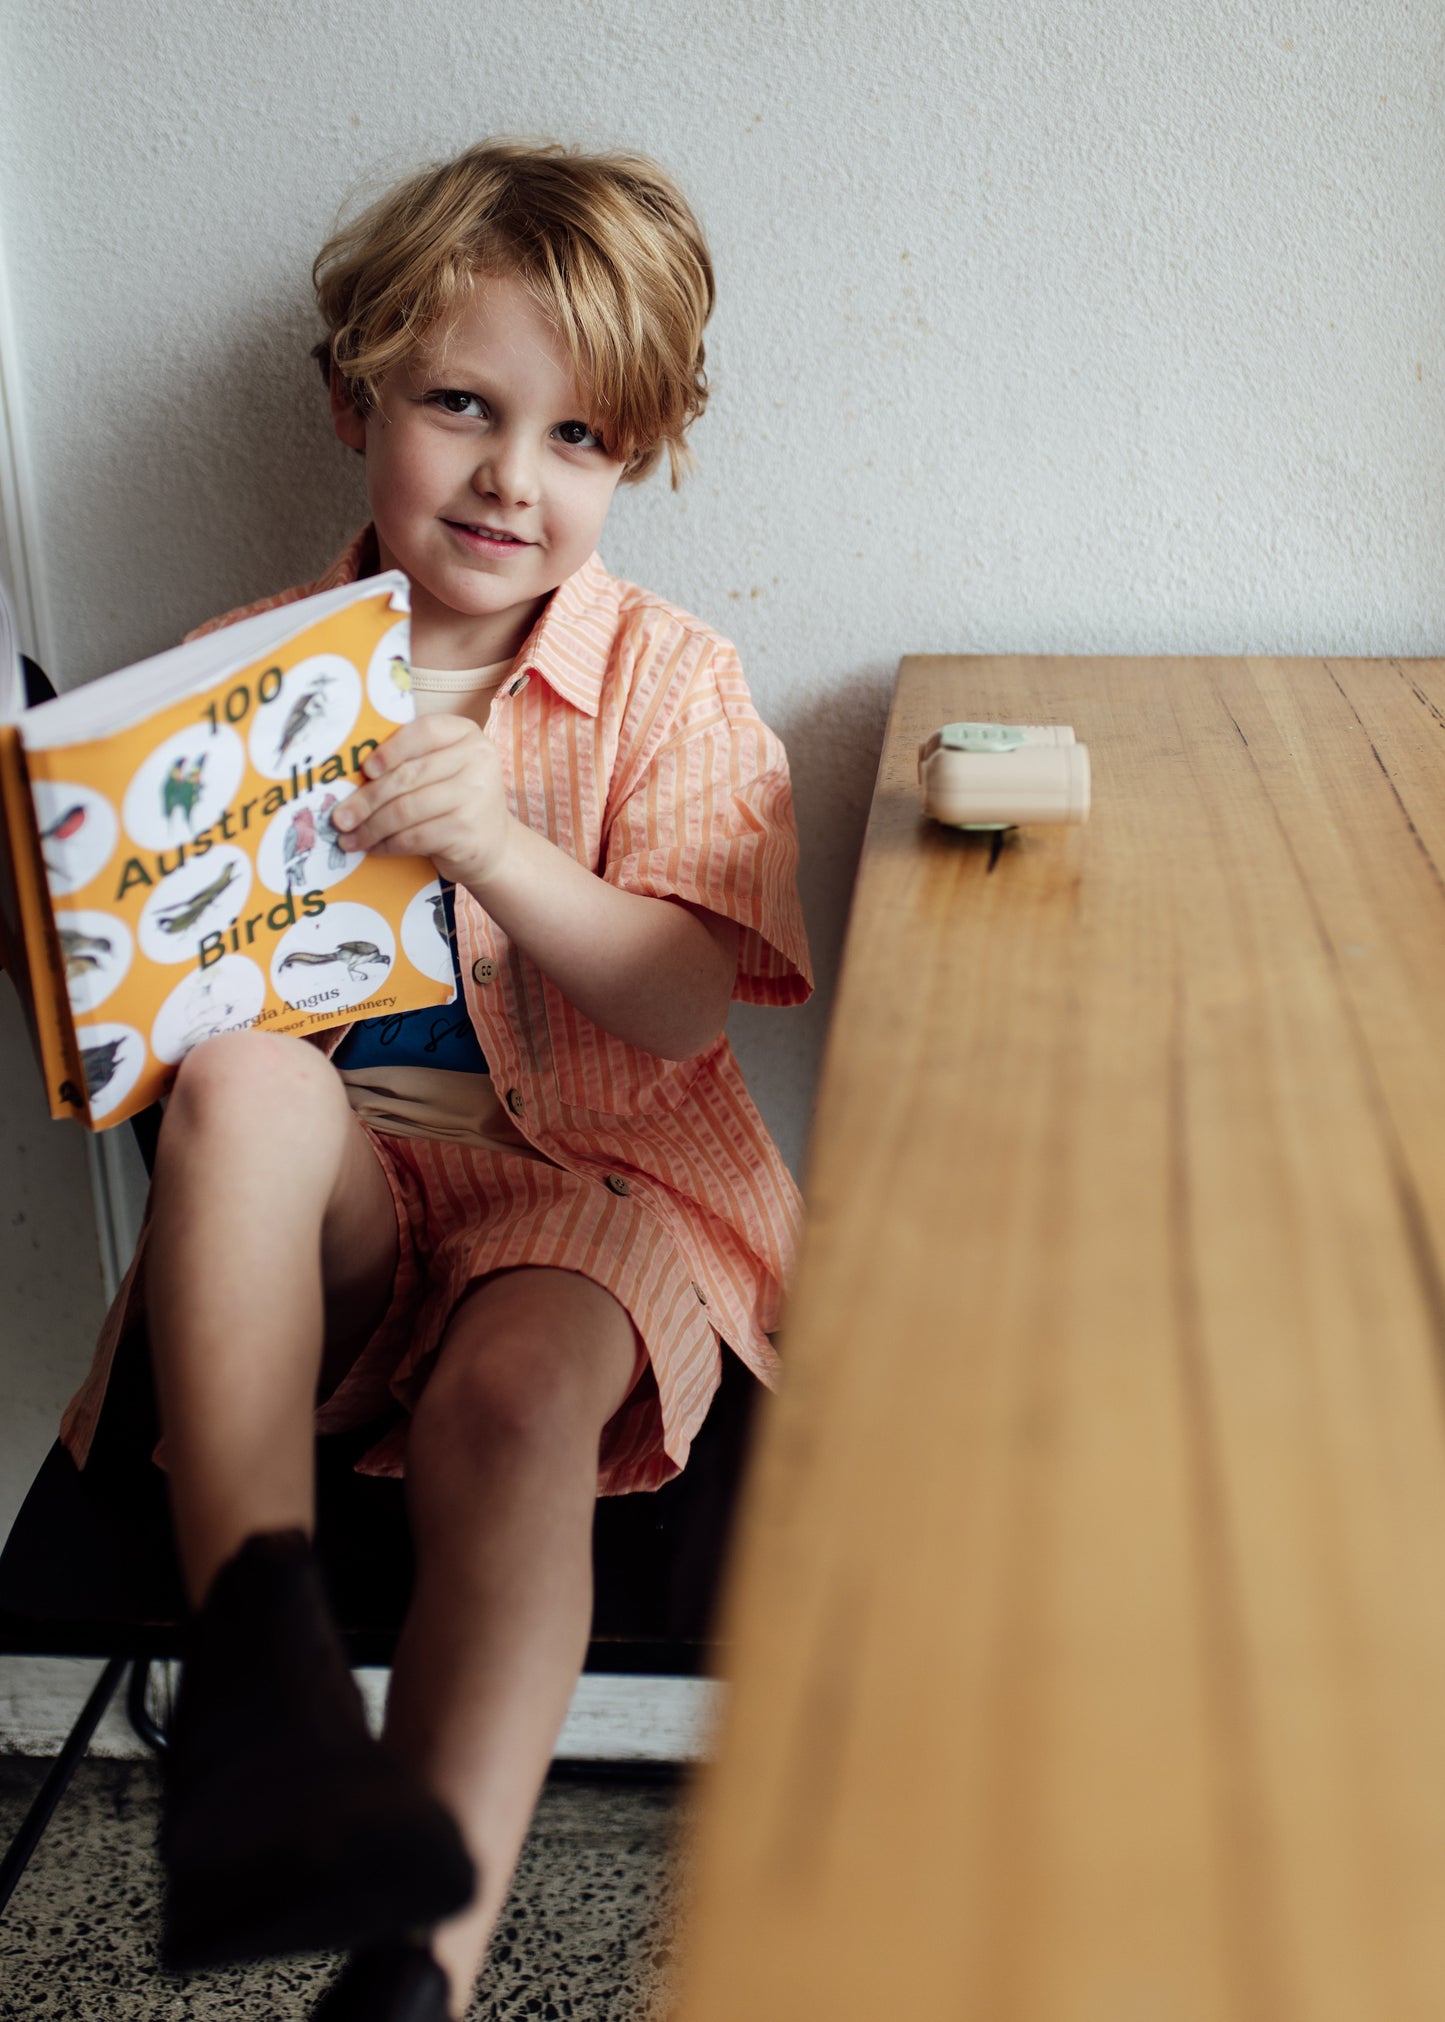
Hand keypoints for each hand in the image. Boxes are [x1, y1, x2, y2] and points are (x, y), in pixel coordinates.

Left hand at [330, 715, 512, 891]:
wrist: (493, 845)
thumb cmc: (454, 802)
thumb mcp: (442, 770)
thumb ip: (411, 761)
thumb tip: (351, 776)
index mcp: (466, 734)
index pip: (424, 732)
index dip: (391, 749)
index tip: (365, 770)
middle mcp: (478, 760)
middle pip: (408, 776)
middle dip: (367, 799)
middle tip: (339, 817)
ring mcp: (476, 796)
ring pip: (407, 810)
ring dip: (372, 827)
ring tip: (349, 837)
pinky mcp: (467, 830)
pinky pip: (415, 836)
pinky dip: (388, 844)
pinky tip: (374, 848)